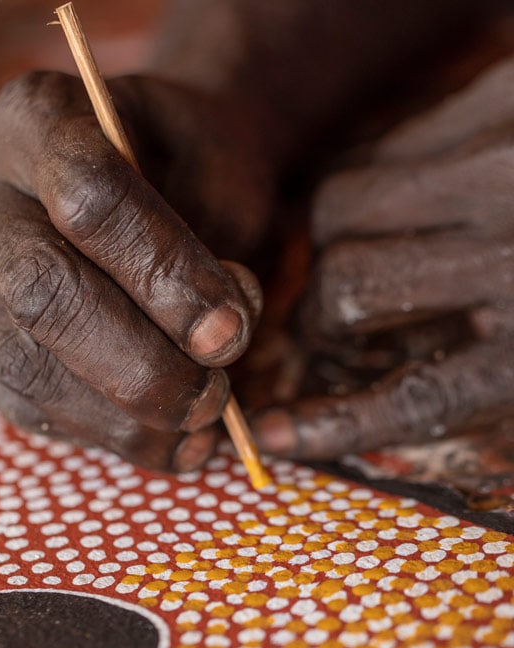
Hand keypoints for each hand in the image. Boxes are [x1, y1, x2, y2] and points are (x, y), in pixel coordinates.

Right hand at [0, 71, 271, 471]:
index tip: (231, 327)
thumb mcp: (221, 174)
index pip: (86, 194)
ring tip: (202, 425)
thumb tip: (215, 342)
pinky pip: (30, 405)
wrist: (154, 181)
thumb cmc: (193, 173)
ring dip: (128, 415)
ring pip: (29, 362)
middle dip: (141, 363)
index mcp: (35, 118)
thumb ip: (221, 244)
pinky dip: (108, 435)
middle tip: (214, 396)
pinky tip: (166, 440)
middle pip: (42, 289)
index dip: (165, 273)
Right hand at [253, 56, 513, 459]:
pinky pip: (381, 147)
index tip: (272, 435)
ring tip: (369, 253)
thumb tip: (376, 385)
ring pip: (340, 210)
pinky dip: (371, 184)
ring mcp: (499, 164)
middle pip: (346, 290)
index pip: (417, 398)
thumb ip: (486, 374)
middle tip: (332, 327)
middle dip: (325, 316)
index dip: (333, 425)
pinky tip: (403, 201)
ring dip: (336, 242)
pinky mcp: (494, 97)